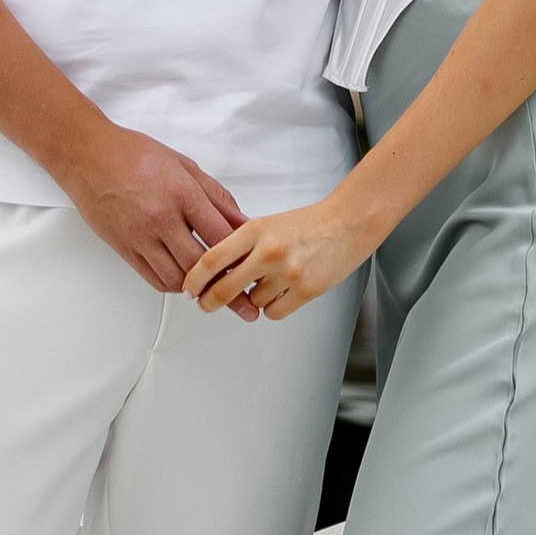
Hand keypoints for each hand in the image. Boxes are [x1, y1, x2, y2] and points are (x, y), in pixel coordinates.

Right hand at [62, 123, 244, 292]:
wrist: (87, 155)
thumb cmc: (134, 155)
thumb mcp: (185, 166)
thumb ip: (217, 197)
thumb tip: (244, 222)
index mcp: (182, 193)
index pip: (221, 237)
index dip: (241, 256)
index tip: (252, 265)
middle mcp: (161, 217)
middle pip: (201, 265)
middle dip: (224, 281)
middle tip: (239, 290)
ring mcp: (139, 235)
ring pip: (177, 279)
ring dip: (197, 285)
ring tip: (210, 283)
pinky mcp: (123, 247)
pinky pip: (153, 279)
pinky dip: (173, 284)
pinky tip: (183, 277)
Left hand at [184, 195, 374, 321]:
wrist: (348, 222)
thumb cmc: (307, 224)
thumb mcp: (267, 224)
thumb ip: (241, 244)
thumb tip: (212, 270)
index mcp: (255, 229)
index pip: (212, 258)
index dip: (194, 278)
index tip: (188, 289)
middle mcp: (269, 250)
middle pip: (225, 287)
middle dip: (210, 300)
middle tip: (204, 303)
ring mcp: (288, 272)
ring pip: (252, 301)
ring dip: (253, 298)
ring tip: (270, 281)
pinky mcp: (306, 289)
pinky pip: (273, 312)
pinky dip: (273, 306)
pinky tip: (281, 292)